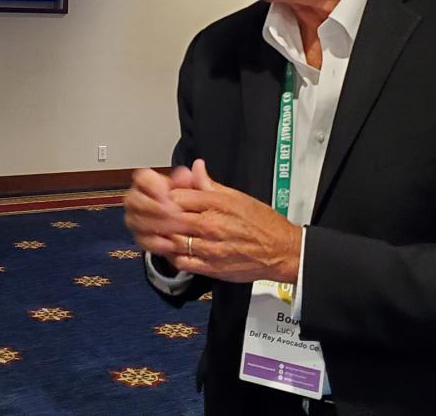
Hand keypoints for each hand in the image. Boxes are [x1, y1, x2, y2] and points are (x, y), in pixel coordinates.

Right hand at [123, 166, 195, 258]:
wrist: (183, 224)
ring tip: (177, 229)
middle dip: (156, 208)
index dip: (153, 186)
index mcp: (146, 182)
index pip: (142, 178)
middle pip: (135, 201)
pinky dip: (158, 244)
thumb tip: (198, 166)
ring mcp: (134, 219)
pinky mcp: (139, 237)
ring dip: (158, 226)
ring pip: (137, 222)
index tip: (168, 193)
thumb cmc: (185, 202)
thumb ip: (195, 179)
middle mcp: (136, 199)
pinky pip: (143, 241)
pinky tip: (173, 244)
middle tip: (176, 213)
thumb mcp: (194, 189)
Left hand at [124, 160, 301, 283]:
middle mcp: (211, 225)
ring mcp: (209, 248)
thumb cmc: (261, 222)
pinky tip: (173, 249)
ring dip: (164, 236)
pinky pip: (182, 261)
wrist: (281, 251)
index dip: (165, 197)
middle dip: (160, 217)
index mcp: (216, 204)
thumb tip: (195, 168)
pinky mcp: (211, 267)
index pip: (177, 197)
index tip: (162, 198)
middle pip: (171, 218)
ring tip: (162, 232)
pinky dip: (173, 255)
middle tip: (154, 216)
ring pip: (172, 240)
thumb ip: (210, 185)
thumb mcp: (237, 196)